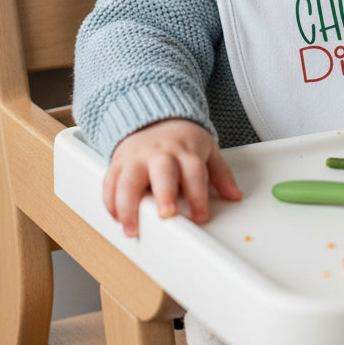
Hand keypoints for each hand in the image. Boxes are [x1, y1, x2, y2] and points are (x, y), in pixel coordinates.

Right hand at [103, 119, 241, 236]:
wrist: (155, 117)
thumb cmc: (181, 139)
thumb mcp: (206, 149)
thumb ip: (220, 174)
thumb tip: (234, 195)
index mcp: (185, 151)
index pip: (194, 173)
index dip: (198, 196)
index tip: (200, 216)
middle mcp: (160, 154)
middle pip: (162, 172)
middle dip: (163, 194)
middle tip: (166, 215)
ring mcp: (137, 158)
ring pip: (129, 180)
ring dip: (128, 204)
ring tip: (131, 227)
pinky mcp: (118, 163)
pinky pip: (109, 181)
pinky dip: (109, 200)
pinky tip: (115, 216)